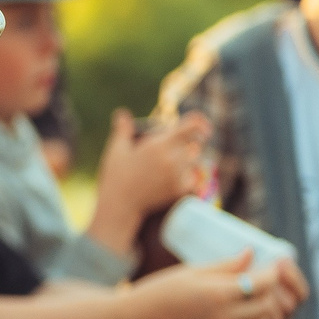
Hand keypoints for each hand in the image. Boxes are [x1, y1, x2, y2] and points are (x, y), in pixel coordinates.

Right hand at [89, 110, 206, 253]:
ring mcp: (177, 175)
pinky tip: (178, 176)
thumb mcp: (117, 149)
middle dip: (190, 144)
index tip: (203, 125)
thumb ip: (123, 129)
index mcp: (159, 144)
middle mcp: (172, 159)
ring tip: (179, 161)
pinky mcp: (179, 190)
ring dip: (190, 159)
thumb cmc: (116, 175)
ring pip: (194, 162)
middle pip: (194, 145)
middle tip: (186, 145)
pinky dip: (189, 176)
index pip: (190, 127)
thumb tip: (121, 113)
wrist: (120, 205)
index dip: (199, 122)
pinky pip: (192, 179)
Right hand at [122, 251, 296, 318]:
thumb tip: (251, 254)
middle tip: (264, 280)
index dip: (272, 272)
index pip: (263, 282)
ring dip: (266, 312)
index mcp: (217, 294)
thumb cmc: (160, 292)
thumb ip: (225, 266)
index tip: (270, 265)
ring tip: (257, 299)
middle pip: (267, 304)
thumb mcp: (192, 272)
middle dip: (271, 291)